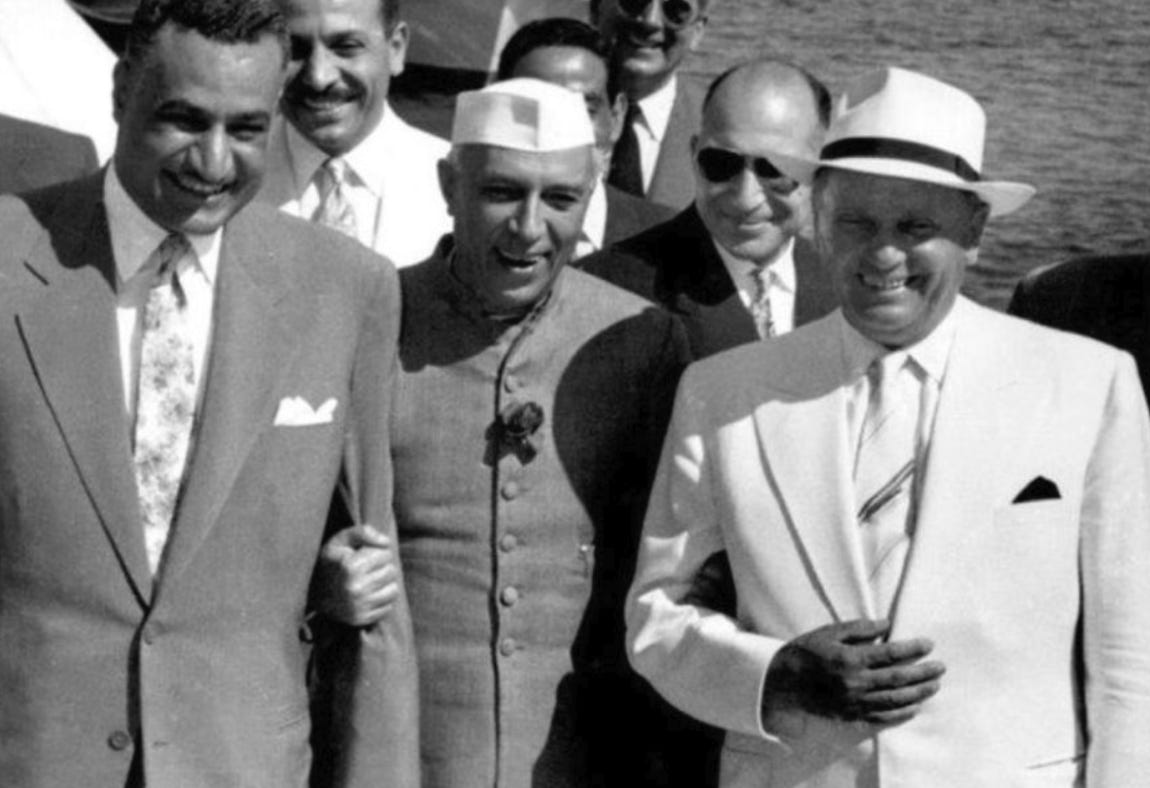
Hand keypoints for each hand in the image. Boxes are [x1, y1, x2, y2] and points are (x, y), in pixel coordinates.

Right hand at [314, 524, 398, 626]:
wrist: (312, 592)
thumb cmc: (332, 560)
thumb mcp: (341, 539)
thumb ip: (363, 532)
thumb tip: (386, 542)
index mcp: (350, 566)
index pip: (386, 555)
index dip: (378, 552)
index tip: (366, 555)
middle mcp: (355, 588)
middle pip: (391, 572)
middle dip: (383, 567)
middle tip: (368, 568)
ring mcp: (358, 606)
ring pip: (393, 590)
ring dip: (385, 584)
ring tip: (371, 580)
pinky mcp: (361, 619)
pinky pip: (388, 607)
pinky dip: (382, 599)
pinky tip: (369, 594)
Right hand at [761, 619, 944, 729]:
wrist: (783, 682)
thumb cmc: (806, 651)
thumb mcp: (829, 632)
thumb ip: (860, 628)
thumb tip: (887, 625)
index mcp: (850, 659)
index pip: (891, 653)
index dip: (913, 648)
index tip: (929, 644)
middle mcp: (855, 683)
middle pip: (898, 679)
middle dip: (923, 672)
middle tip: (941, 667)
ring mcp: (854, 701)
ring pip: (895, 700)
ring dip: (918, 693)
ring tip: (934, 685)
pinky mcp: (851, 714)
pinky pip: (882, 717)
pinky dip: (901, 713)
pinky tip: (914, 707)